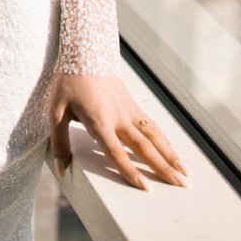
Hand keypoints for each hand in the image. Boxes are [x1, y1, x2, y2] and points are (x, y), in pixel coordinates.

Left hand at [49, 73, 186, 189]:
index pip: (117, 152)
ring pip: (155, 137)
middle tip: (182, 186)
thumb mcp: (55, 110)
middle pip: (145, 148)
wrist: (86, 51)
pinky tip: (175, 153)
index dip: (131, 172)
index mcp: (99, 121)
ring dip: (171, 156)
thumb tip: (61, 169)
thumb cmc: (68, 82)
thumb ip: (60, 141)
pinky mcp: (133, 105)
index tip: (147, 189)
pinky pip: (152, 126)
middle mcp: (119, 118)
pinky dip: (166, 141)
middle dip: (163, 168)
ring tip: (186, 174)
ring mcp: (129, 111)